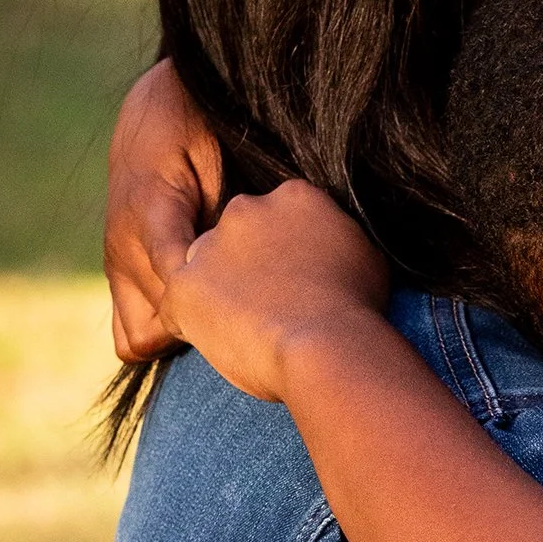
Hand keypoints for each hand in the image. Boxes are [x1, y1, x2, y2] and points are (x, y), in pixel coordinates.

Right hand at [105, 61, 225, 361]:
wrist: (153, 112)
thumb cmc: (197, 131)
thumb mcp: (218, 157)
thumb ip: (222, 212)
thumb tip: (239, 265)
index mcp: (150, 212)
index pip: (175, 285)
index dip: (209, 307)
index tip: (244, 306)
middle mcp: (123, 244)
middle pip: (157, 326)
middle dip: (202, 328)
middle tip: (243, 313)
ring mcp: (115, 264)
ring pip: (138, 337)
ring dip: (178, 335)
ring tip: (221, 314)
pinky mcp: (117, 275)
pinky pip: (129, 333)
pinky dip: (163, 332)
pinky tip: (200, 313)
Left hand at [157, 182, 390, 403]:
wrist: (327, 345)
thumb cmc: (357, 308)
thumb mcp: (365, 255)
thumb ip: (338, 238)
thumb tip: (333, 245)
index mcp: (293, 196)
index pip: (277, 215)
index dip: (285, 251)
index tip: (298, 279)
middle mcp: (246, 209)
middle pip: (236, 234)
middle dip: (247, 266)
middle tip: (272, 305)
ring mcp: (209, 246)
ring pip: (203, 268)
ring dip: (219, 294)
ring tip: (248, 330)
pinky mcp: (183, 286)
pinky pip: (177, 306)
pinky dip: (192, 325)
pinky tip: (223, 342)